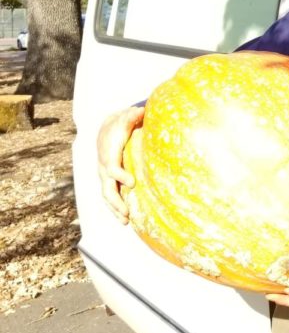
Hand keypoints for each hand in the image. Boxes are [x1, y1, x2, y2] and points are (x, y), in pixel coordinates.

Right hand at [97, 105, 143, 223]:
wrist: (108, 129)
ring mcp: (105, 176)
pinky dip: (116, 208)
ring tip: (127, 222)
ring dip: (116, 210)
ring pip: (107, 196)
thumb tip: (140, 111)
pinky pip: (111, 196)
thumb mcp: (126, 118)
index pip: (111, 168)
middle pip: (107, 188)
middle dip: (116, 202)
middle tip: (127, 213)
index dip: (120, 176)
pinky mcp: (109, 180)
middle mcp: (104, 168)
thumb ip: (132, 116)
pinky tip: (126, 219)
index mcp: (109, 154)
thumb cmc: (121, 124)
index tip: (132, 183)